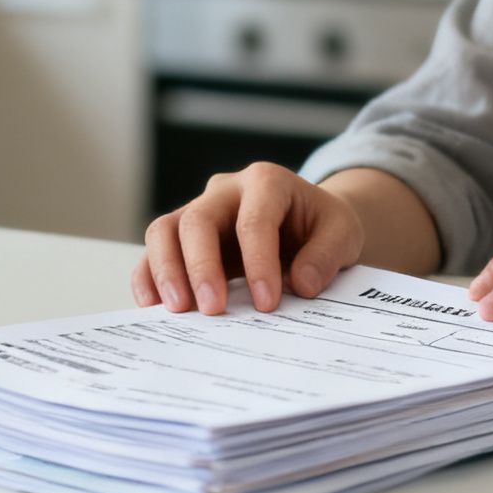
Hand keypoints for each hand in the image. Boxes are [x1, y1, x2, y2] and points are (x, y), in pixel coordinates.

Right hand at [133, 162, 364, 314]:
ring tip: (178, 310)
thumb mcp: (343, 233)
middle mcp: (225, 191)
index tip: (267, 302)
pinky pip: (154, 250)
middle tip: (212, 308)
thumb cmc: (321, 225)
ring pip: (164, 230)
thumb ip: (326, 254)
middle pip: (197, 219)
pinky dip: (148, 276)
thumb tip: (300, 284)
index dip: (258, 262)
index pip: (254, 220)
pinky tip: (153, 305)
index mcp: (266, 182)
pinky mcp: (183, 237)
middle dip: (202, 266)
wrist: (306, 222)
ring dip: (166, 271)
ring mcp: (199, 211)